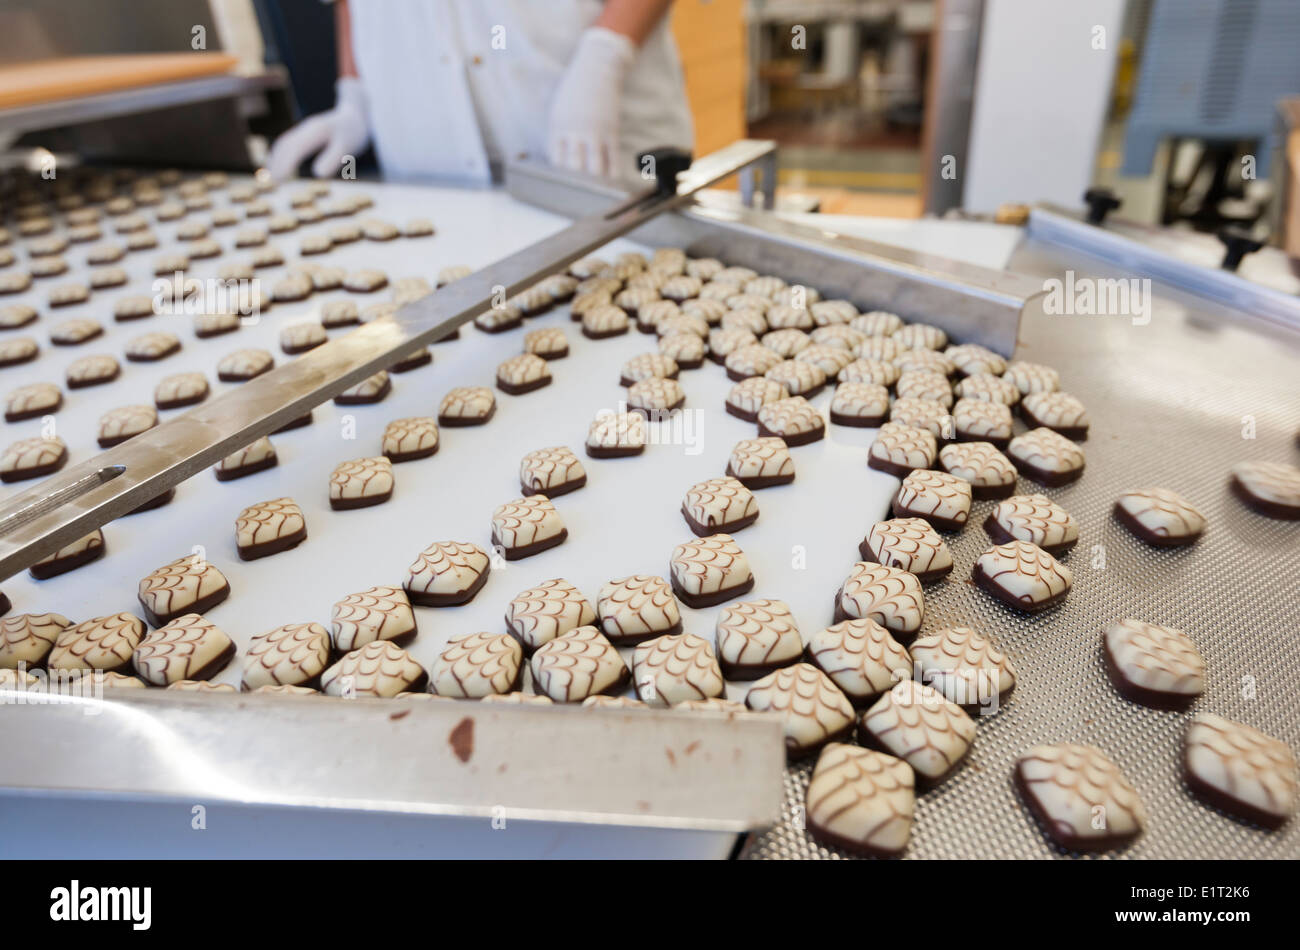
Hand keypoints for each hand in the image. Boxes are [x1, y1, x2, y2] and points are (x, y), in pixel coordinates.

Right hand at [267, 77, 370, 180]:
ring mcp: (304, 130)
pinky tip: (276, 166)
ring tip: (270, 177)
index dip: (286, 163)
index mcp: (316, 131)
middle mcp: (307, 128)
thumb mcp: (347, 146)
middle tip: (271, 182)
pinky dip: (279, 155)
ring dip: (275, 159)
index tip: (279, 179)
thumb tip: (318, 173)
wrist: (354, 115)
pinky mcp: (304, 133)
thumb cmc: (352, 133)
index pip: (296, 148)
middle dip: (277, 162)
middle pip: (286, 144)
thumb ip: (333, 158)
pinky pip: (287, 143)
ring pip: (284, 143)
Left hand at [547, 27, 634, 177]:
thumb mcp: (558, 109)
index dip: (560, 172)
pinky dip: (612, 173)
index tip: (564, 179)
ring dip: (595, 180)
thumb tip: (558, 158)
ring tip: (596, 188)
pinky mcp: (611, 131)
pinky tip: (612, 178)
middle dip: (576, 180)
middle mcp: (575, 132)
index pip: (556, 160)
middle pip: (573, 168)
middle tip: (580, 189)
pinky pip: (613, 159)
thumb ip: (558, 133)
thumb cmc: (575, 89)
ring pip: (594, 168)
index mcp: (558, 127)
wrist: (597, 68)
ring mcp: (595, 132)